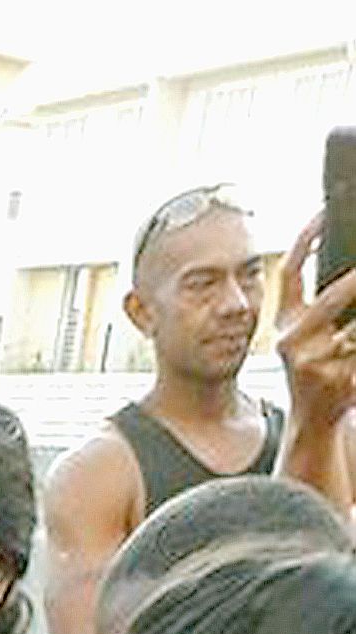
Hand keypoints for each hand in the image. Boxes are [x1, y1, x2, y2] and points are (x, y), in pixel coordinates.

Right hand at [275, 219, 355, 448]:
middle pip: (329, 300)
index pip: (290, 272)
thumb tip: (349, 266)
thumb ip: (320, 302)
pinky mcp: (335, 381)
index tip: (324, 213)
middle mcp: (292, 340)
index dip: (306, 239)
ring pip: (355, 329)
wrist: (312, 420)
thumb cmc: (315, 367)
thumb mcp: (306, 333)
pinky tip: (354, 354)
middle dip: (354, 284)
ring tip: (352, 332)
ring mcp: (314, 362)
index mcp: (284, 322)